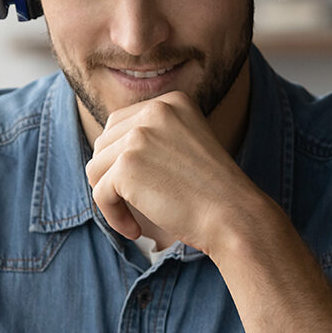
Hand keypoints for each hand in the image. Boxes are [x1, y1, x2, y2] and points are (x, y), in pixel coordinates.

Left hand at [83, 91, 276, 255]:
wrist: (235, 217)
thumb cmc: (212, 194)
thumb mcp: (186, 147)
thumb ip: (153, 138)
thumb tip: (103, 148)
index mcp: (172, 102)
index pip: (121, 124)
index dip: (122, 160)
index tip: (143, 185)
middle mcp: (155, 110)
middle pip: (104, 144)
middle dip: (113, 178)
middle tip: (136, 204)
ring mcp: (139, 135)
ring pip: (96, 168)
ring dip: (111, 198)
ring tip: (135, 218)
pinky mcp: (126, 165)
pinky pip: (100, 194)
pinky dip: (113, 216)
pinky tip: (135, 230)